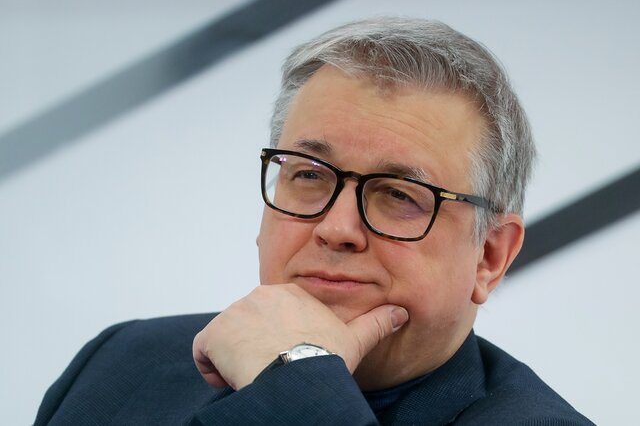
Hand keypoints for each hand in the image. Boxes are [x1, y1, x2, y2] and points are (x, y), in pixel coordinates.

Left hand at [192, 284, 407, 389]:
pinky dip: (213, 369)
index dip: (277, 341)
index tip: (287, 359)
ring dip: (236, 359)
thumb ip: (376, 322)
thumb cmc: (325, 358)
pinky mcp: (214, 333)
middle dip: (255, 348)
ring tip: (256, 377)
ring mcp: (234, 312)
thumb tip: (401, 312)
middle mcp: (260, 295)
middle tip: (273, 370)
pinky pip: (204, 352)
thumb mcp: (354, 340)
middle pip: (249, 326)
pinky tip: (233, 381)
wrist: (299, 374)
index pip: (272, 317)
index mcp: (290, 294)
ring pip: (228, 339)